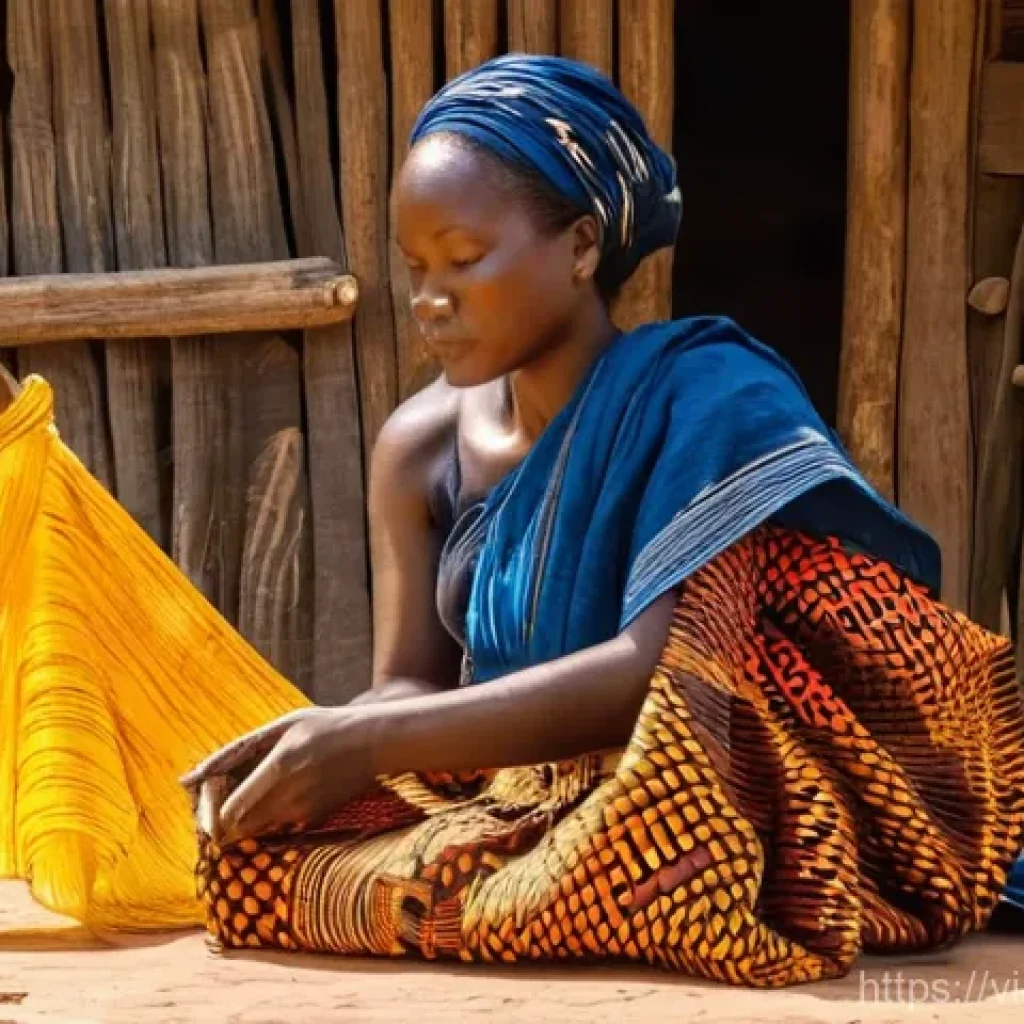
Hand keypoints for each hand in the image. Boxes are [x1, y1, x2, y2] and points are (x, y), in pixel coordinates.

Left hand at [180, 706, 380, 842]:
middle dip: (220, 819)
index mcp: (281, 765)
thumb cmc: (324, 727)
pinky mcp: (313, 820)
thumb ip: (237, 751)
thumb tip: (188, 778)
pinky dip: (266, 816)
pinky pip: (276, 826)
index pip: (231, 810)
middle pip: (238, 828)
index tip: (207, 796)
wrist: (373, 743)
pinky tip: (278, 791)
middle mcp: (292, 795)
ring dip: (241, 818)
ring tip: (250, 789)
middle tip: (221, 797)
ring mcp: (304, 811)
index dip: (212, 811)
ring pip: (254, 830)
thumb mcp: (282, 726)